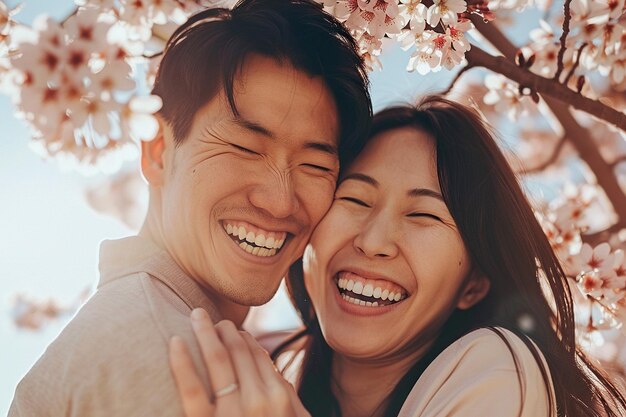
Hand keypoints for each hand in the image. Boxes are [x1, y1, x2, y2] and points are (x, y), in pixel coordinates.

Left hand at [169, 308, 310, 416]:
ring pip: (218, 363)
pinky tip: (174, 342)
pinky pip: (191, 390)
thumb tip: (266, 361)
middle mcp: (260, 401)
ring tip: (196, 317)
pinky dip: (182, 363)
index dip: (244, 339)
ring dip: (206, 334)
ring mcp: (233, 413)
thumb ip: (286, 394)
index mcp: (281, 397)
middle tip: (208, 317)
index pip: (258, 356)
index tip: (232, 330)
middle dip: (224, 331)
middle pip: (239, 353)